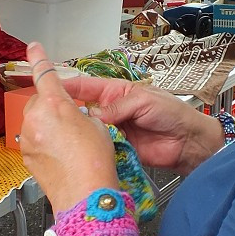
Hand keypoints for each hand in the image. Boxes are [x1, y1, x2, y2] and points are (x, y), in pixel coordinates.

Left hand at [19, 44, 120, 211]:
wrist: (84, 194)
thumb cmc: (95, 161)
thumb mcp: (98, 127)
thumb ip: (81, 114)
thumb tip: (73, 117)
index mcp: (56, 104)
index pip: (45, 74)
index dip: (39, 57)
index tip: (33, 47)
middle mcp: (37, 118)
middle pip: (40, 101)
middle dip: (53, 106)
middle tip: (73, 122)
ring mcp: (28, 137)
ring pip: (36, 121)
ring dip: (49, 126)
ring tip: (70, 144)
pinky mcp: (25, 154)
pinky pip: (34, 139)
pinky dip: (45, 142)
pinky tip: (62, 155)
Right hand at [61, 72, 224, 177]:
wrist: (188, 142)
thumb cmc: (172, 113)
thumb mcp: (143, 101)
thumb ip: (117, 108)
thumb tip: (92, 115)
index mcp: (115, 92)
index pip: (84, 87)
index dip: (65, 85)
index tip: (45, 84)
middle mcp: (111, 111)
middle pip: (82, 111)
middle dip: (67, 113)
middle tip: (49, 117)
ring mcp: (113, 131)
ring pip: (88, 131)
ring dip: (79, 134)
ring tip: (61, 135)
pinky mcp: (117, 149)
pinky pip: (100, 148)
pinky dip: (92, 150)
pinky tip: (81, 151)